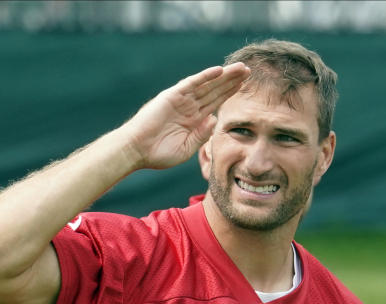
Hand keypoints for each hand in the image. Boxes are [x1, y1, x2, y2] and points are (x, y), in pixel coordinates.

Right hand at [120, 62, 249, 169]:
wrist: (136, 151)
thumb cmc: (157, 154)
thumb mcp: (186, 148)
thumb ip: (201, 135)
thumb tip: (214, 119)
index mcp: (192, 119)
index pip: (215, 102)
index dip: (230, 94)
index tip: (246, 87)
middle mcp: (188, 106)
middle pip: (215, 90)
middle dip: (232, 81)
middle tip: (249, 71)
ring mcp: (180, 100)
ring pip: (207, 84)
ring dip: (224, 76)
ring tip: (241, 68)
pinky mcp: (172, 96)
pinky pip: (191, 84)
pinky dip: (205, 77)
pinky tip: (219, 70)